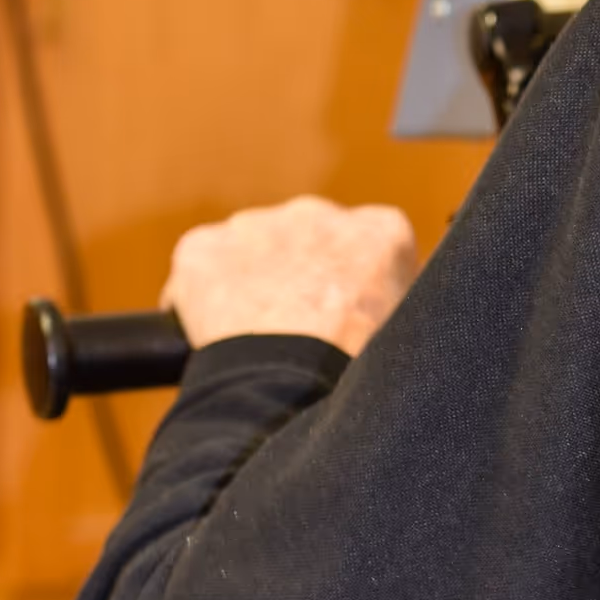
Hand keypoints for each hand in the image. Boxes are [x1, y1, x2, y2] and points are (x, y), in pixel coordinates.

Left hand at [162, 196, 417, 356]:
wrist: (289, 387)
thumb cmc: (350, 372)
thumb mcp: (402, 329)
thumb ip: (385, 300)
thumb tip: (368, 310)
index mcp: (380, 230)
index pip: (367, 244)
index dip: (351, 282)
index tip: (342, 315)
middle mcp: (318, 212)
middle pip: (302, 239)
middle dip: (296, 275)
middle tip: (292, 330)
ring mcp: (256, 225)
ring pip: (247, 250)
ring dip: (247, 284)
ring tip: (250, 341)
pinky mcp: (202, 246)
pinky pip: (198, 270)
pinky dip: (198, 299)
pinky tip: (210, 340)